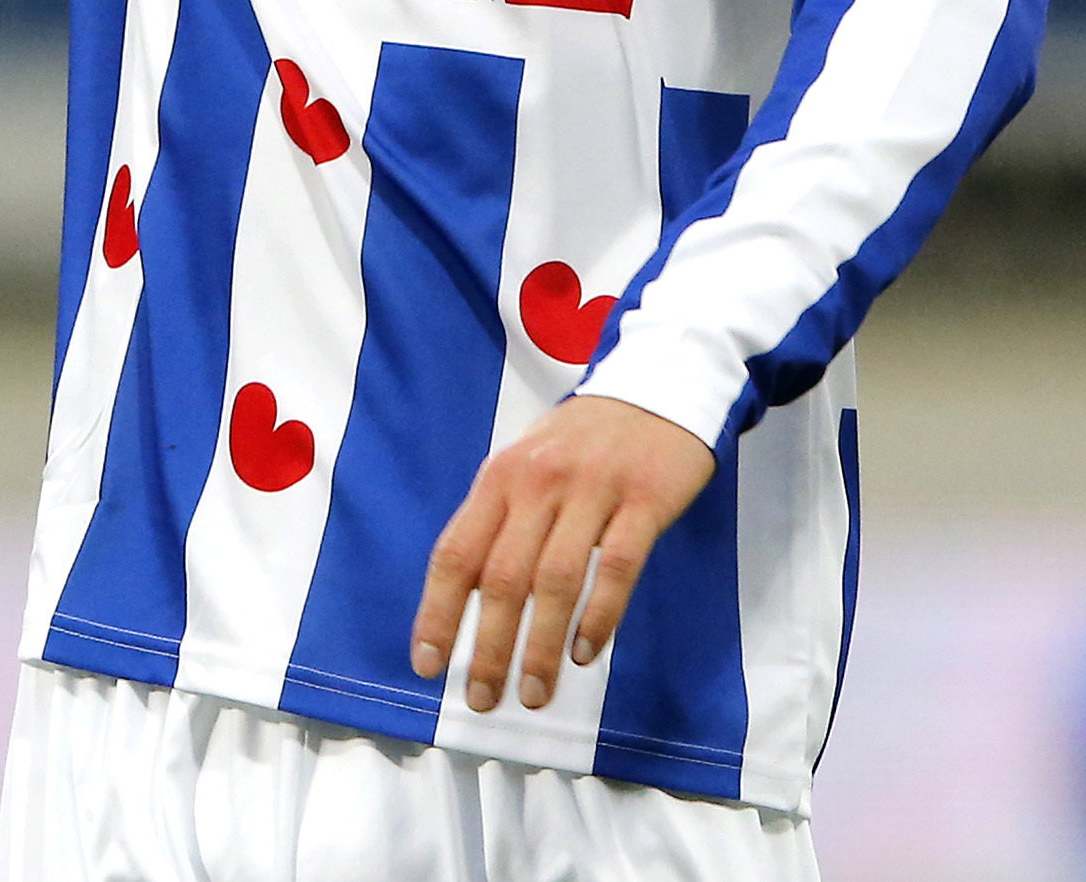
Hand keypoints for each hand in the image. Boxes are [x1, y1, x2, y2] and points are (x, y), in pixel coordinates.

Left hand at [410, 392, 714, 715]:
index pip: (455, 552)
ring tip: (534, 693)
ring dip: (541, 646)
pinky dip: (599, 616)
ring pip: (555, 581)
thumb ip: (499, 521)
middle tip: (482, 699)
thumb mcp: (527, 465)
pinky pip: (616, 567)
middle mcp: (538, 483)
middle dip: (488, 646)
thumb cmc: (583, 441)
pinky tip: (587, 653)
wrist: (659, 388)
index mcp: (500, 478)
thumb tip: (463, 596)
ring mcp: (592, 491)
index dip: (436, 611)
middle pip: (501, 577)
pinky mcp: (644, 501)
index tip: (426, 663)